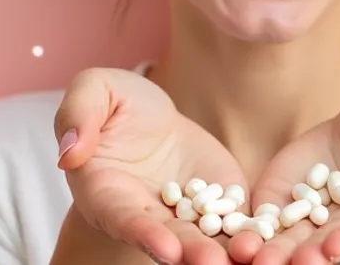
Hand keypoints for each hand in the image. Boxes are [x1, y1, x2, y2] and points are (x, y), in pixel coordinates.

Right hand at [55, 67, 245, 264]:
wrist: (153, 117)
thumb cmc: (114, 103)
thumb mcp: (93, 90)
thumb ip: (78, 116)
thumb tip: (70, 151)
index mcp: (107, 192)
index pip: (123, 218)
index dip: (143, 234)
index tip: (166, 249)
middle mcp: (146, 213)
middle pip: (169, 238)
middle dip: (191, 253)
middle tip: (212, 264)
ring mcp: (185, 214)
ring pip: (205, 238)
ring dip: (223, 251)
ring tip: (244, 258)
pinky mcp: (220, 204)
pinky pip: (236, 221)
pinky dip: (251, 234)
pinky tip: (269, 241)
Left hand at [228, 82, 339, 264]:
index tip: (334, 248)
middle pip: (329, 247)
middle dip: (305, 258)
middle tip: (282, 264)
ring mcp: (316, 215)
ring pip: (292, 242)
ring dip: (271, 253)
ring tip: (248, 257)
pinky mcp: (284, 201)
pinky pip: (264, 220)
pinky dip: (248, 231)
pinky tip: (229, 237)